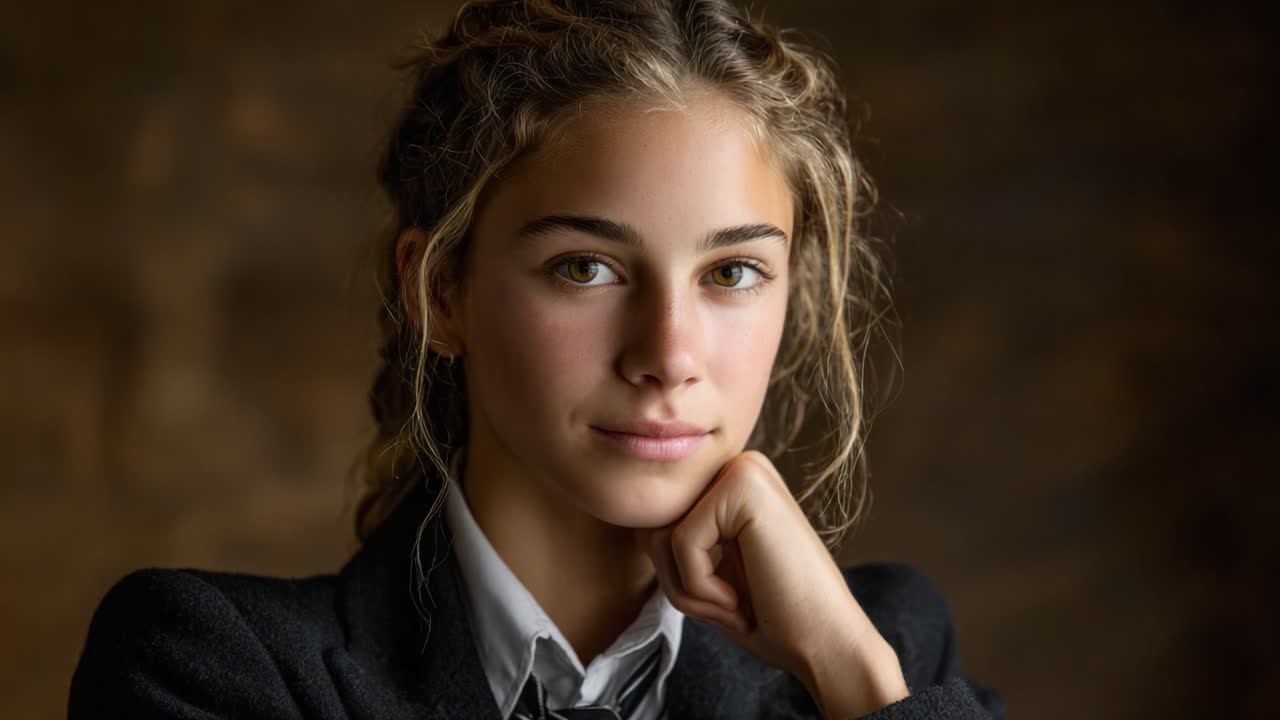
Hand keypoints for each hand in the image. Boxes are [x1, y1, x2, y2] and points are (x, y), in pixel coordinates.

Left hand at [634, 450, 908, 717]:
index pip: (655, 524)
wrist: (828, 646)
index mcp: (731, 485)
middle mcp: (738, 466)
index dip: (675, 577)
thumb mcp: (707, 572)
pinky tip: (741, 600)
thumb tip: (631, 518)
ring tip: (736, 603)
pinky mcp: (744, 486)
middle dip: (677, 582)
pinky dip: (701, 586)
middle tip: (729, 605)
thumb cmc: (770, 617)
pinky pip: (679, 542)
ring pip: (659, 534)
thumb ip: (670, 540)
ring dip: (688, 588)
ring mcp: (744, 470)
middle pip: (651, 526)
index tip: (726, 600)